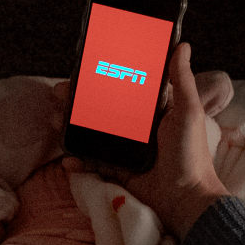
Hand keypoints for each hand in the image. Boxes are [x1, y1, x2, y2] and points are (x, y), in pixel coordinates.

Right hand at [66, 43, 228, 238]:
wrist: (186, 198)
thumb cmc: (190, 154)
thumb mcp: (188, 112)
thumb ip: (182, 81)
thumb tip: (182, 46)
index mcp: (151, 112)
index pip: (122, 90)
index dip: (100, 80)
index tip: (82, 70)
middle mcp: (136, 130)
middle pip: (99, 110)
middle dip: (76, 102)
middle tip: (59, 94)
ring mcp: (124, 152)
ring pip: (90, 135)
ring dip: (70, 126)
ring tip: (54, 118)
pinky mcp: (117, 172)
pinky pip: (92, 164)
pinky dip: (77, 162)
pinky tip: (67, 159)